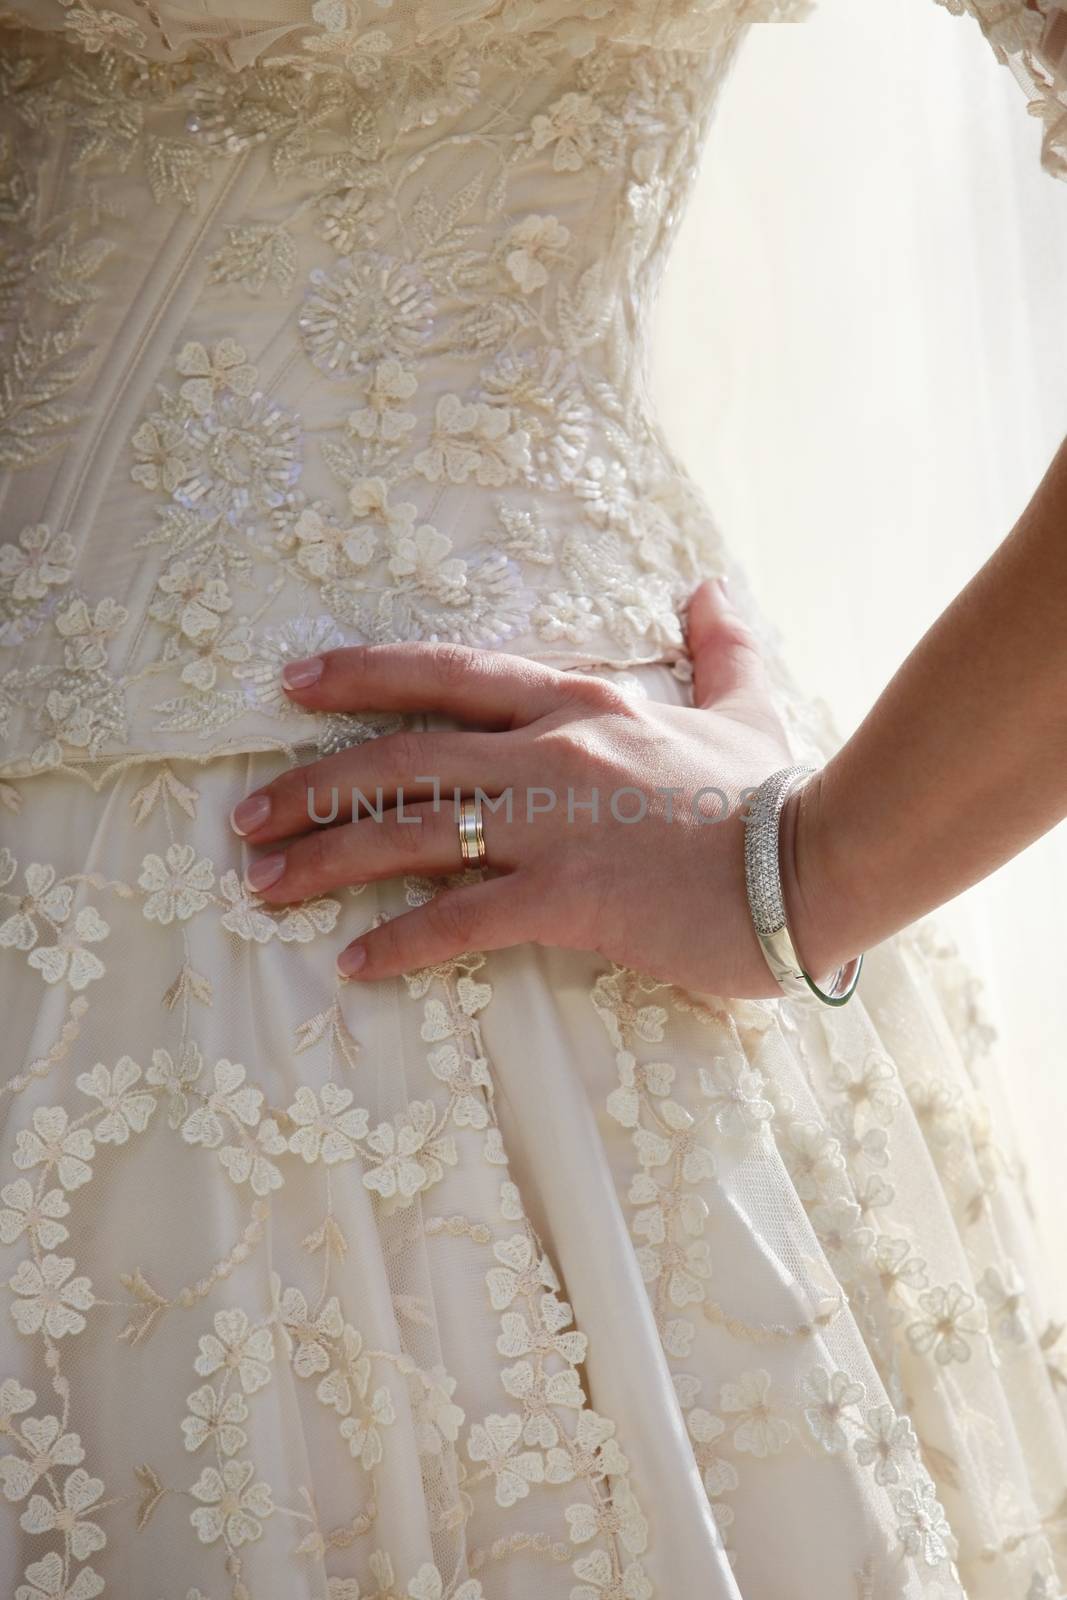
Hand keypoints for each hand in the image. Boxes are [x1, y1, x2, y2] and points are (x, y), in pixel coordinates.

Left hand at [228, 578, 829, 997]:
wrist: (818, 862)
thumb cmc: (773, 793)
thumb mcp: (743, 703)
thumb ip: (717, 644)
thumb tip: (710, 587)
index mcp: (577, 702)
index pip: (446, 674)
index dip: (361, 675)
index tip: (292, 684)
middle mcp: (548, 752)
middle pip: (399, 758)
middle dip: (309, 784)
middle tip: (244, 816)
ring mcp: (552, 822)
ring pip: (409, 833)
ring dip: (324, 858)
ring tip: (263, 884)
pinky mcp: (569, 897)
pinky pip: (462, 919)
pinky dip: (401, 943)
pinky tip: (353, 966)